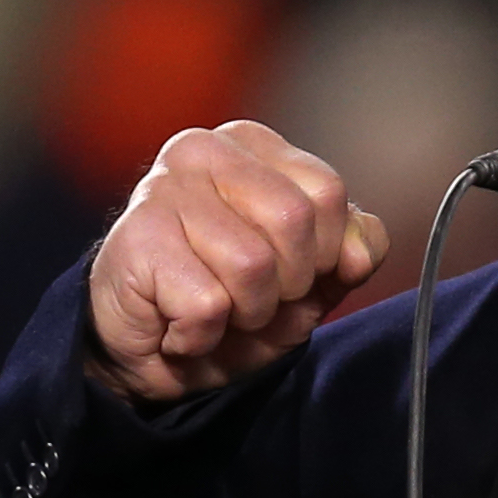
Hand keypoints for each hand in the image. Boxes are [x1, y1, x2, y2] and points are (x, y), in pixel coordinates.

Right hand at [85, 121, 388, 401]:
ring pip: (252, 266)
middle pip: (294, 221)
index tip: (286, 274)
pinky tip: (178, 325)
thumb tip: (360, 250)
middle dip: (286, 286)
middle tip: (248, 299)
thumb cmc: (223, 304)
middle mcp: (204, 150)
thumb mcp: (305, 283)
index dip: (323, 255)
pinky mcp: (136, 237)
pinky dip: (202, 336)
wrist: (144, 351)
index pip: (327, 193)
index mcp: (252, 146)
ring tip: (213, 310)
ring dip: (244, 314)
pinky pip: (208, 304)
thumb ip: (346, 255)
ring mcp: (164, 188)